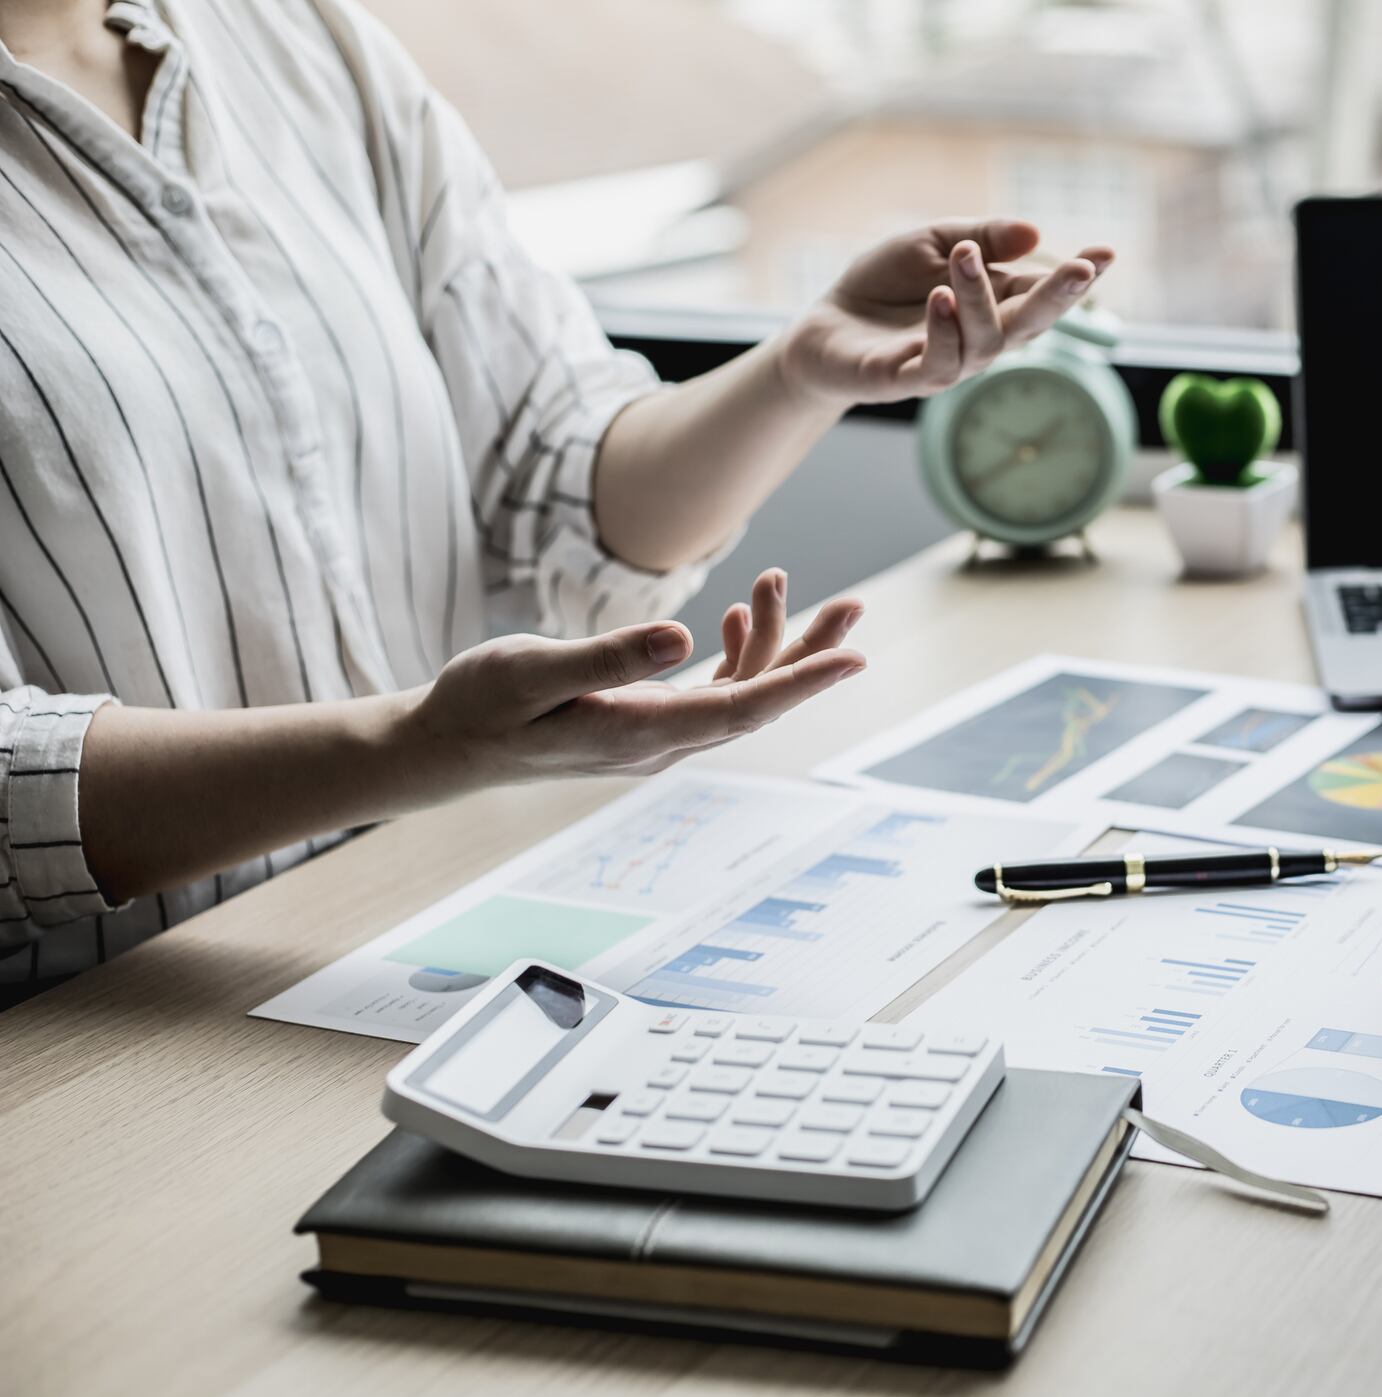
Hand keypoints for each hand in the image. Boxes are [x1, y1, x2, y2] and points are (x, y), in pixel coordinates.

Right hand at [406, 568, 864, 789]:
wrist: (447, 746)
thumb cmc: (479, 704)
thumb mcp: (531, 670)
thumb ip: (608, 657)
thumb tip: (683, 639)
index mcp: (637, 733)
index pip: (740, 709)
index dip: (800, 683)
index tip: (853, 658)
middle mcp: (659, 744)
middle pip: (756, 702)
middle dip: (809, 655)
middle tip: (854, 609)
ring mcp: (656, 736)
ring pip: (738, 694)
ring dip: (773, 643)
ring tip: (790, 584)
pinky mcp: (645, 722)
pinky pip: (710, 693)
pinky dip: (733, 653)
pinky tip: (734, 614)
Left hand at [776, 218, 1114, 404]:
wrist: (822, 325)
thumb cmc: (883, 286)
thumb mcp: (932, 242)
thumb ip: (981, 237)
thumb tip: (1034, 232)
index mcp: (994, 303)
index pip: (1043, 290)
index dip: (1078, 276)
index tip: (1109, 252)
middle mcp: (981, 339)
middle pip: (1031, 324)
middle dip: (1060, 298)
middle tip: (1081, 268)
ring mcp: (948, 363)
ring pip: (986, 342)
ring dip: (980, 298)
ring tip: (962, 257)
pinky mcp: (908, 381)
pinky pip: (939, 365)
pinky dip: (943, 331)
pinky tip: (939, 299)